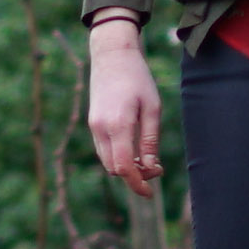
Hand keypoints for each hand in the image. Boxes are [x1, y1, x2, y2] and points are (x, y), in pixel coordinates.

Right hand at [86, 15, 161, 192]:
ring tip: (146, 157)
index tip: (150, 192)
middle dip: (134, 176)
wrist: (112, 55)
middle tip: (156, 167)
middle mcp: (101, 129)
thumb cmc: (138, 78)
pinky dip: (117, 156)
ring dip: (125, 166)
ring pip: (107, 160)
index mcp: (118, 125)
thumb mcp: (152, 108)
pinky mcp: (92, 122)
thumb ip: (150, 140)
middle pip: (114, 168)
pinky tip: (133, 148)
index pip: (123, 167)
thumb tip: (151, 167)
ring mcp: (94, 126)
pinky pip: (103, 149)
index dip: (137, 184)